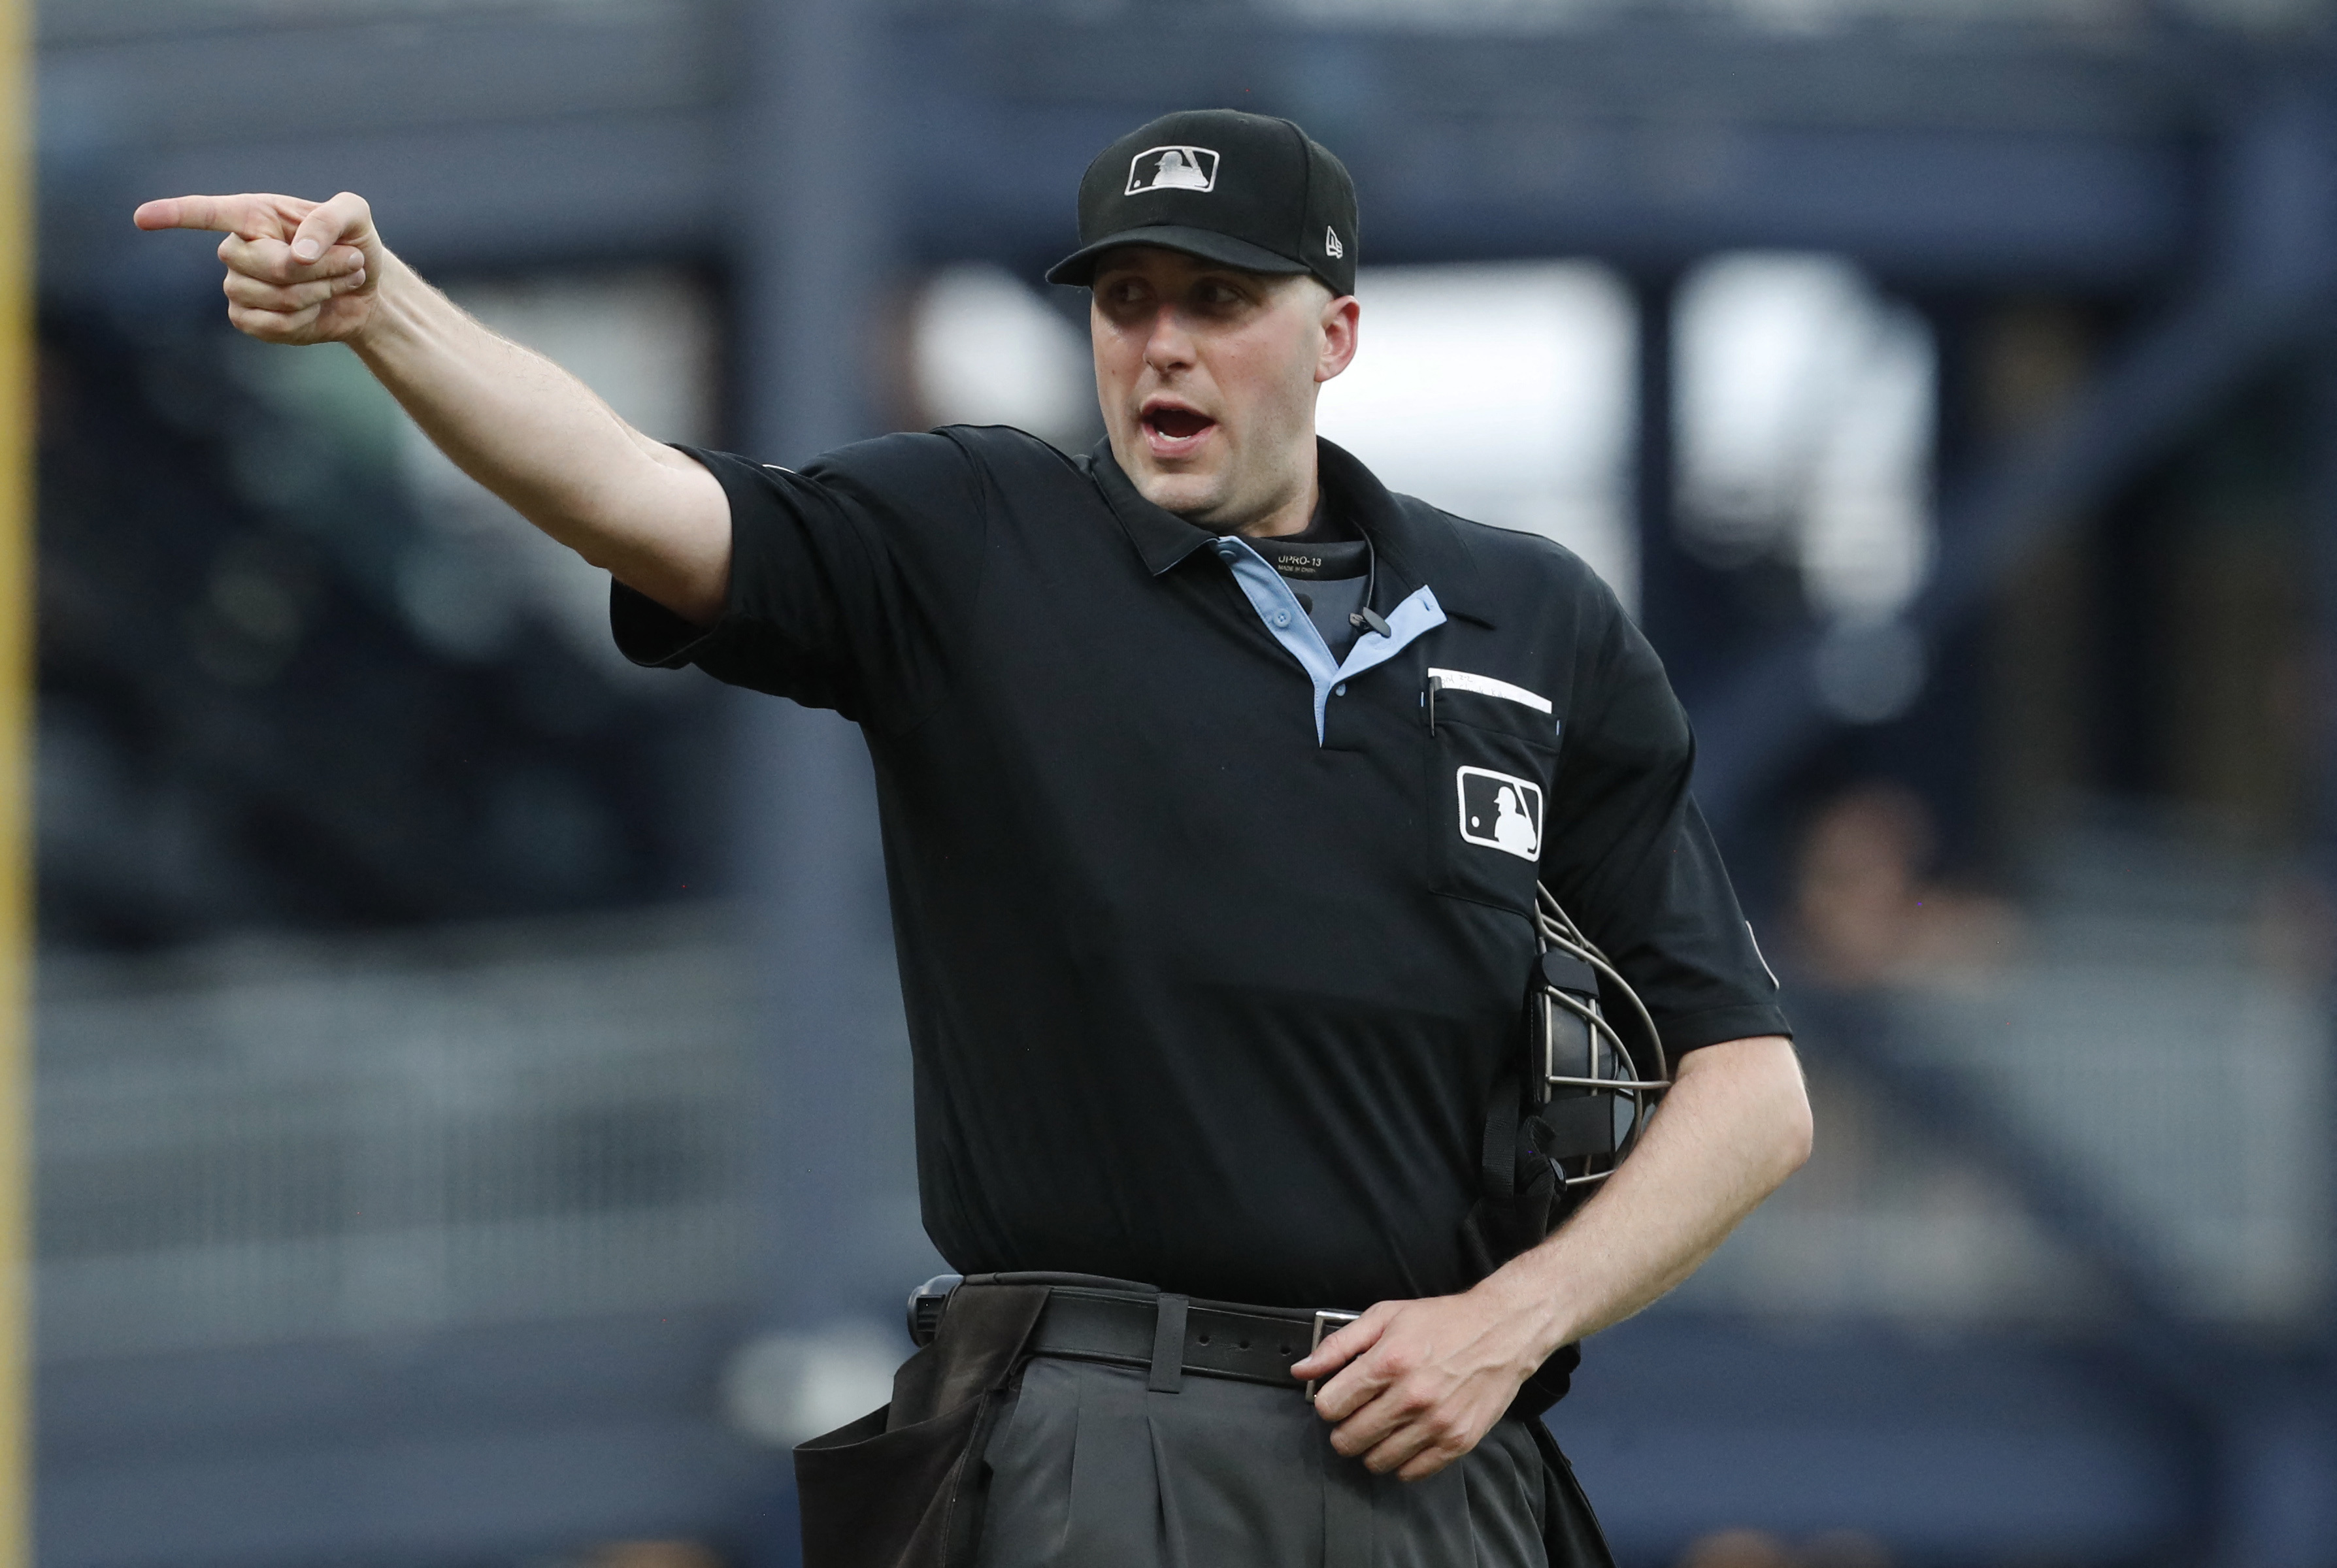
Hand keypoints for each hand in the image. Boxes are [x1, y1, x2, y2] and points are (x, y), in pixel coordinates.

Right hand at [134, 192, 384, 346]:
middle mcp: (238, 249)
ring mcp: (239, 286)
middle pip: (265, 265)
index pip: (205, 213)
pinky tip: (319, 307)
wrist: (367, 291)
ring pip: (273, 297)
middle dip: (318, 269)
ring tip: (341, 281)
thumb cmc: (354, 244)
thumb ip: (330, 220)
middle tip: (350, 262)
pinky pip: (273, 324)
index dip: (174, 215)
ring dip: (320, 292)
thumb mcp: (355, 216)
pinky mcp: (248, 319)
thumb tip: (296, 252)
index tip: (141, 218)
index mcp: (252, 214)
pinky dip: (308, 318)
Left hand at [1290, 1289, 1551, 1480]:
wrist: (1502, 1331)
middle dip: (1344, 1428)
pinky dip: (1401, 1462)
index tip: (1338, 1397)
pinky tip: (1404, 1439)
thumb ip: (1338, 1344)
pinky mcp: (1457, 1442)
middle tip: (1357, 1414)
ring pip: (1376, 1461)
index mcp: (1388, 1362)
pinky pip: (1411, 1473)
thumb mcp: (1385, 1317)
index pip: (1329, 1406)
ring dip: (1371, 1447)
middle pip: (1348, 1439)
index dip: (1328, 1402)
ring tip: (1382, 1426)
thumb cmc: (1441, 1321)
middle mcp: (1411, 1397)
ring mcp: (1436, 1423)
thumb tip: (1301, 1370)